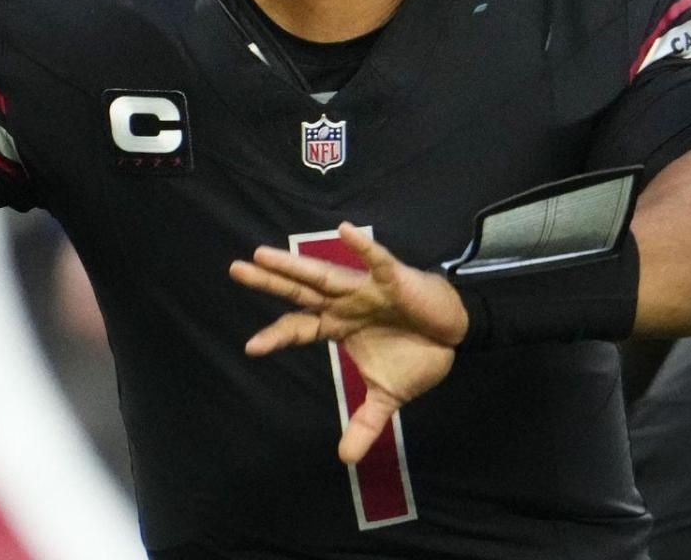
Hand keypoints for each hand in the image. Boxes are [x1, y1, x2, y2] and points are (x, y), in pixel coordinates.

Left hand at [229, 223, 466, 463]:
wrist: (455, 334)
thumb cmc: (417, 354)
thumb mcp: (387, 396)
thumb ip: (366, 423)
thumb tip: (346, 458)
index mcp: (339, 326)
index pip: (300, 328)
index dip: (277, 335)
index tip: (251, 347)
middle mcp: (345, 303)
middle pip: (300, 291)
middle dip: (269, 282)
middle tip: (235, 269)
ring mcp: (366, 288)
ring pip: (325, 274)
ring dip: (295, 265)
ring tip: (263, 254)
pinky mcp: (392, 278)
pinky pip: (376, 260)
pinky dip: (362, 247)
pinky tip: (343, 230)